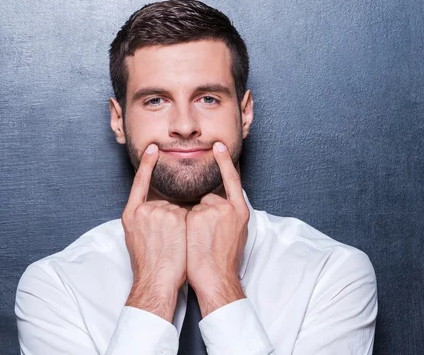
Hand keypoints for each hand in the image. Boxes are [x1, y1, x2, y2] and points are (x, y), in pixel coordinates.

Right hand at [122, 143, 187, 321]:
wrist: (155, 282)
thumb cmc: (149, 266)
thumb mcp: (136, 238)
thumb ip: (144, 220)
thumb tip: (156, 212)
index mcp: (131, 214)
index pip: (139, 184)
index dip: (146, 165)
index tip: (152, 148)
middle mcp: (143, 210)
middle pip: (165, 203)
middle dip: (171, 219)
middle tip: (166, 242)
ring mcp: (159, 212)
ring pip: (179, 210)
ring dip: (181, 224)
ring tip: (173, 245)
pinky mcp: (174, 217)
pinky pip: (189, 215)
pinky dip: (191, 226)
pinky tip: (182, 241)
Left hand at [186, 141, 249, 316]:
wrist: (216, 280)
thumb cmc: (222, 262)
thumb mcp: (235, 234)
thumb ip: (227, 215)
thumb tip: (214, 204)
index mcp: (241, 211)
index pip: (233, 180)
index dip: (225, 162)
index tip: (218, 145)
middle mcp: (230, 208)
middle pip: (208, 199)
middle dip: (203, 214)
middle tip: (206, 239)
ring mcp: (214, 211)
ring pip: (194, 207)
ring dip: (191, 221)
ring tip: (199, 243)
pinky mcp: (199, 216)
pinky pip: (184, 214)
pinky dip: (183, 225)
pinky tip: (192, 240)